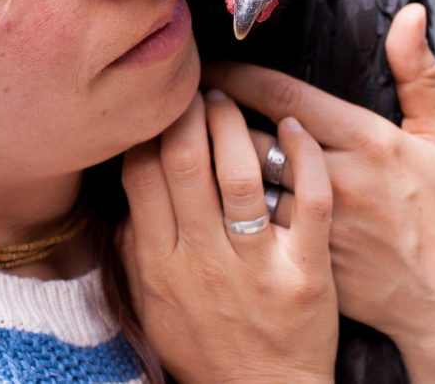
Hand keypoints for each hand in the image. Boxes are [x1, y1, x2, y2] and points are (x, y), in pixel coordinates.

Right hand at [119, 90, 337, 381]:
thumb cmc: (204, 349)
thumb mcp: (151, 304)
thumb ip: (134, 249)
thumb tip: (126, 193)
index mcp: (160, 262)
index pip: (143, 175)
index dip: (146, 129)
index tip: (153, 104)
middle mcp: (203, 258)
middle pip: (186, 164)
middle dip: (185, 114)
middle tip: (191, 86)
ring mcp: (256, 265)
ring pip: (240, 175)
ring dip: (233, 126)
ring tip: (229, 100)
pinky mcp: (306, 272)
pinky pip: (308, 202)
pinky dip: (301, 158)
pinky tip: (294, 127)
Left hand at [203, 4, 434, 381]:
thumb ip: (418, 73)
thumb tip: (411, 12)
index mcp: (368, 140)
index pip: (283, 94)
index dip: (236, 76)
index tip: (206, 65)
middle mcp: (338, 178)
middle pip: (250, 138)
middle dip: (209, 117)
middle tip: (177, 100)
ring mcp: (317, 225)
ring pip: (241, 186)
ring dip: (206, 164)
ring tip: (174, 143)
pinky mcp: (302, 264)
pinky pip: (247, 231)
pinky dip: (218, 211)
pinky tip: (189, 197)